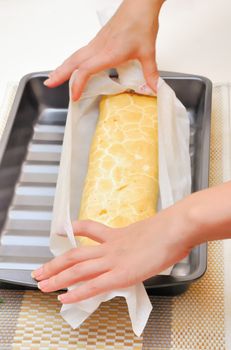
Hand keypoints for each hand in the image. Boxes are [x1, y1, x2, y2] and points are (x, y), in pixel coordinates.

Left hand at [32, 201, 192, 303]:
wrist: (175, 228)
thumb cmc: (169, 229)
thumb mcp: (150, 229)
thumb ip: (142, 239)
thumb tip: (148, 244)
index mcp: (118, 235)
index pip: (90, 229)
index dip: (74, 229)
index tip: (62, 229)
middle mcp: (110, 247)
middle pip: (75, 254)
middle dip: (54, 263)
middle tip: (38, 270)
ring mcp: (114, 260)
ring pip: (78, 269)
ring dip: (57, 277)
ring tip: (41, 284)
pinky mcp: (121, 274)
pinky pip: (93, 285)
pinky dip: (76, 292)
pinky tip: (64, 297)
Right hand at [44, 0, 164, 99]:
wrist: (140, 4)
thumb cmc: (141, 23)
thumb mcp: (148, 52)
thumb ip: (150, 73)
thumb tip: (155, 88)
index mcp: (108, 53)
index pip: (86, 70)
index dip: (78, 84)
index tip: (75, 96)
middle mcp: (99, 47)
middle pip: (73, 61)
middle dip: (60, 74)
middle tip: (49, 84)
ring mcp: (97, 42)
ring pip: (75, 55)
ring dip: (63, 66)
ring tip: (54, 76)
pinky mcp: (99, 39)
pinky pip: (81, 52)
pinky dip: (73, 60)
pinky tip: (74, 65)